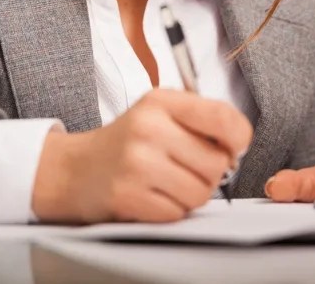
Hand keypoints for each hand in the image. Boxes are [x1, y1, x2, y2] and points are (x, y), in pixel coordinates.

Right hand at [32, 88, 251, 223]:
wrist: (75, 169)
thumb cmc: (127, 142)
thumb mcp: (159, 113)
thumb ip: (201, 120)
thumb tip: (239, 147)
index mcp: (160, 101)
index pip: (224, 118)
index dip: (238, 140)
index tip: (230, 147)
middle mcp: (148, 127)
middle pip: (217, 163)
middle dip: (208, 174)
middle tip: (183, 168)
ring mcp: (136, 162)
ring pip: (200, 193)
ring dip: (189, 196)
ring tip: (165, 183)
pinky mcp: (127, 195)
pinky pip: (176, 214)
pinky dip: (168, 211)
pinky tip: (150, 196)